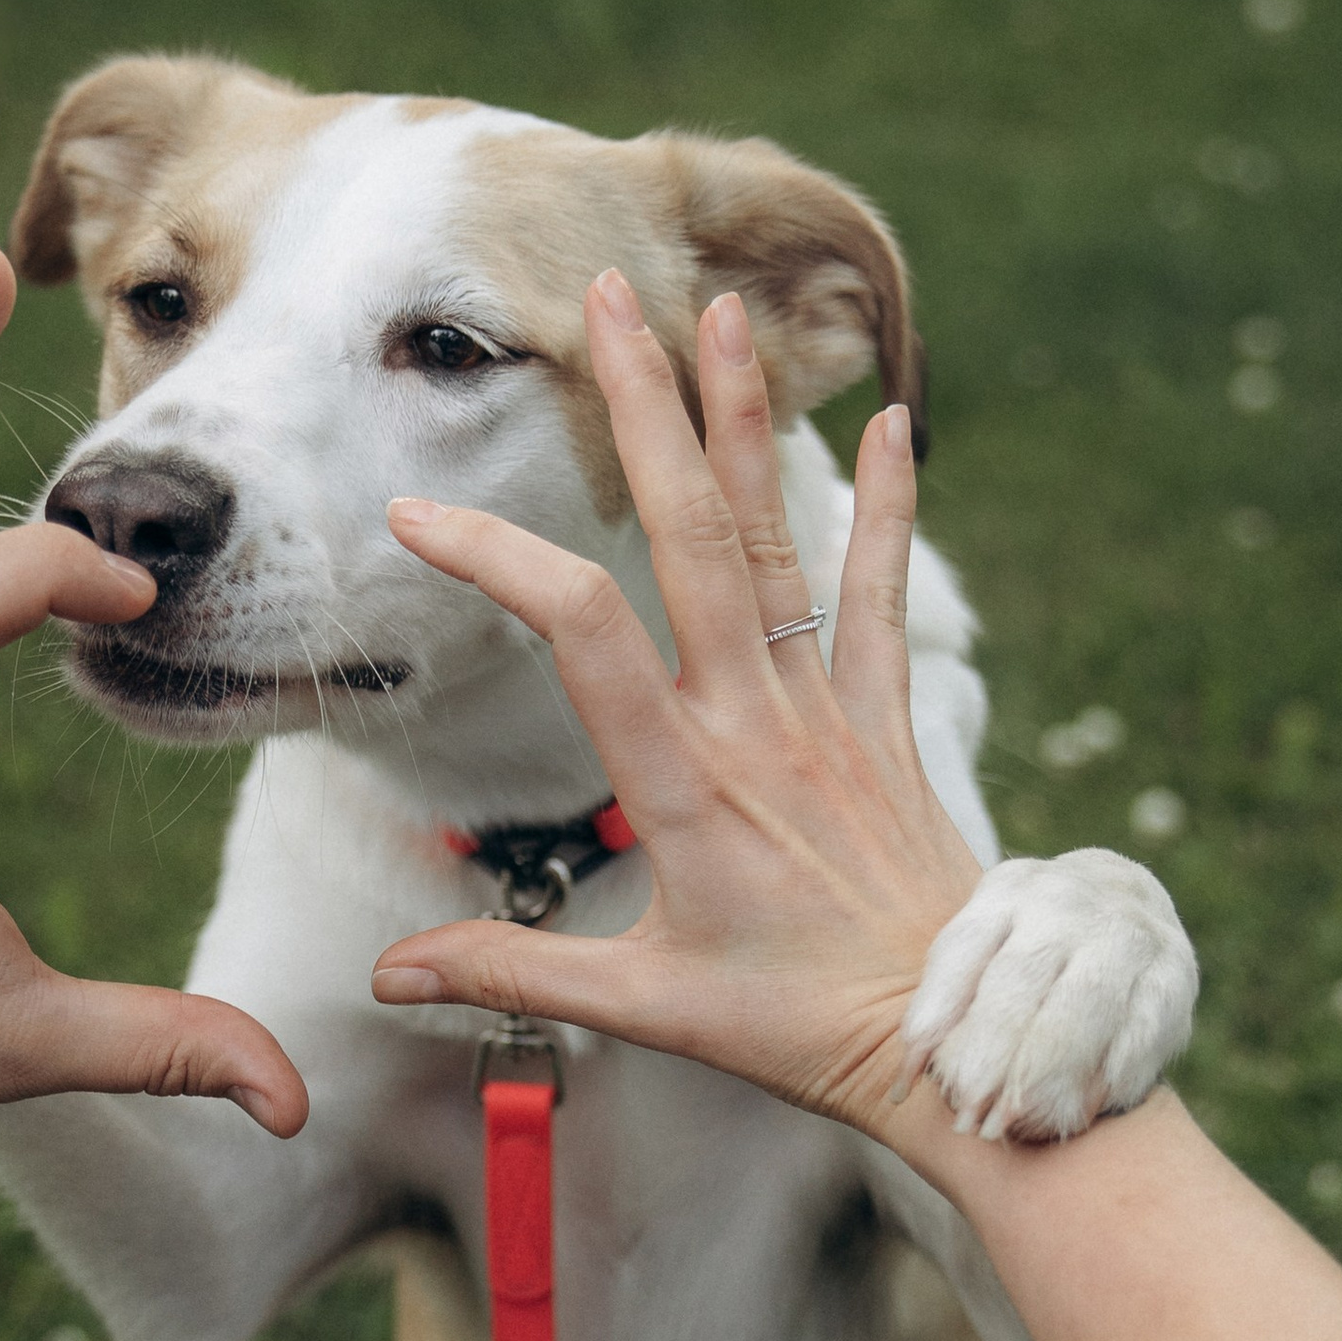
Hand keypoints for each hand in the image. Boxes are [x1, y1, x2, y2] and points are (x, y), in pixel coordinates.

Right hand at [368, 278, 982, 1145]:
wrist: (951, 1042)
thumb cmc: (795, 1033)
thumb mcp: (643, 1012)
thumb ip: (512, 973)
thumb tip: (390, 975)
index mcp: (684, 782)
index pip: (578, 631)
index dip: (496, 561)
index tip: (415, 518)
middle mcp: (755, 722)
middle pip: (692, 535)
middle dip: (642, 410)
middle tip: (607, 299)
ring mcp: (825, 711)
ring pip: (779, 540)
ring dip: (746, 421)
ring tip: (723, 309)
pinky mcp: (882, 723)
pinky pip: (878, 596)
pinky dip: (889, 507)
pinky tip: (900, 420)